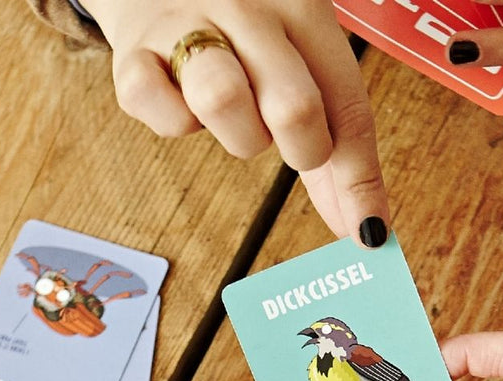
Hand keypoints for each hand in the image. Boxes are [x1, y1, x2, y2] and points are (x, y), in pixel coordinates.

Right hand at [81, 0, 388, 244]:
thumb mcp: (300, 58)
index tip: (368, 234)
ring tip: (236, 113)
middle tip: (289, 142)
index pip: (347, 106)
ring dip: (238, 135)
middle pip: (294, 107)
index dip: (360, 181)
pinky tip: (182, 102)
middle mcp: (249, 8)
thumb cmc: (244, 30)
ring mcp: (188, 24)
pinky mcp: (134, 50)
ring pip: (223, 103)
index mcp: (302, 10)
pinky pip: (159, 110)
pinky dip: (173, 122)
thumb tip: (364, 230)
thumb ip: (335, 139)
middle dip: (302, 149)